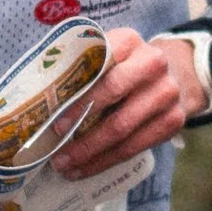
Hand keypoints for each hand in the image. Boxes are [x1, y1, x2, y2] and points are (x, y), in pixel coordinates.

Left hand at [48, 29, 209, 180]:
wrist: (171, 76)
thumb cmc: (121, 69)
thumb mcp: (104, 56)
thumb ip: (76, 66)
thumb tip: (36, 93)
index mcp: (129, 41)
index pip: (100, 65)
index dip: (77, 94)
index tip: (54, 120)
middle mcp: (153, 63)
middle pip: (112, 96)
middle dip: (80, 124)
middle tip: (54, 147)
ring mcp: (167, 92)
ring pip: (123, 129)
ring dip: (89, 151)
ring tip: (64, 165)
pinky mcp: (174, 120)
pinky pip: (134, 147)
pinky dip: (105, 161)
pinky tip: (84, 169)